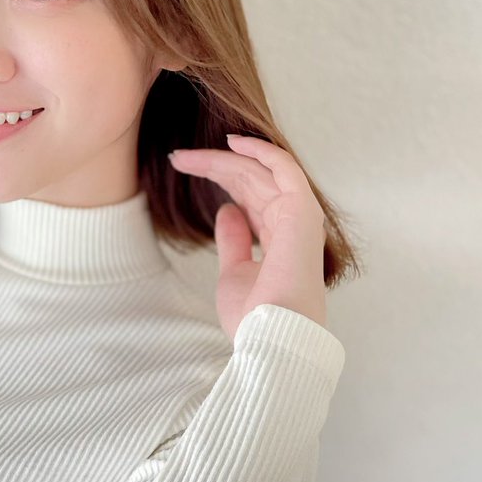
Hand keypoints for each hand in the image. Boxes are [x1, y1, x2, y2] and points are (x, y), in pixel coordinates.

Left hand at [168, 134, 327, 339]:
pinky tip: (232, 142)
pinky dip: (261, 151)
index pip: (251, 197)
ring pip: (261, 172)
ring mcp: (300, 218)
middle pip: (252, 181)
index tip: (186, 169)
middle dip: (215, 167)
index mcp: (282, 241)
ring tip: (187, 155)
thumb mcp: (234, 272)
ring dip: (224, 159)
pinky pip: (285, 169)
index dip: (221, 179)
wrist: (268, 339)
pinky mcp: (302, 212)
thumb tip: (228, 211)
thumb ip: (234, 240)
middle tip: (179, 158)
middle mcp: (294, 226)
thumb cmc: (254, 318)